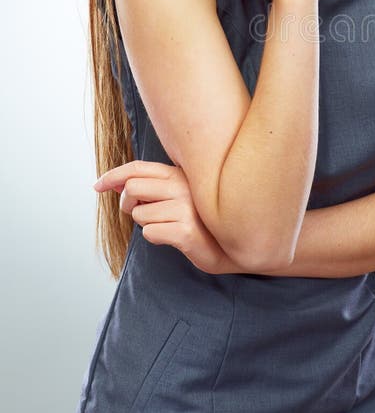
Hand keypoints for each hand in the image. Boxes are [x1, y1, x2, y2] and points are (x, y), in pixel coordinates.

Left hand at [93, 160, 239, 274]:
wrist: (240, 244)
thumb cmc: (206, 219)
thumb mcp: (183, 195)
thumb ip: (156, 185)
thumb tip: (117, 183)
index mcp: (182, 174)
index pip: (139, 168)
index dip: (113, 175)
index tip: (98, 186)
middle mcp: (184, 186)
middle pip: (132, 189)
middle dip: (128, 204)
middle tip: (139, 211)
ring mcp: (186, 208)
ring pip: (140, 215)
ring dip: (147, 224)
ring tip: (169, 225)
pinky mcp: (186, 231)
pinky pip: (150, 233)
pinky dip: (156, 237)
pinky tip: (175, 237)